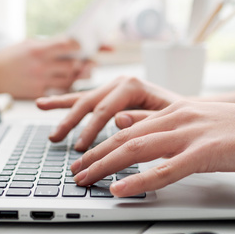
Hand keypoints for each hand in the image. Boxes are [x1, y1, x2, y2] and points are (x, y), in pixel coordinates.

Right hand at [0, 37, 83, 98]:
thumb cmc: (10, 57)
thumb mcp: (28, 44)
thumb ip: (49, 44)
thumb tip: (72, 42)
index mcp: (38, 50)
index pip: (67, 45)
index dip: (80, 45)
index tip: (87, 45)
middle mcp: (40, 66)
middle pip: (73, 64)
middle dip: (85, 62)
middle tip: (92, 60)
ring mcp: (40, 81)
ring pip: (70, 79)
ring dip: (80, 75)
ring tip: (86, 71)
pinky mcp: (38, 93)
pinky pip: (60, 91)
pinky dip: (69, 86)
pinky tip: (73, 81)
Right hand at [36, 76, 182, 150]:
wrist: (190, 111)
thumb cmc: (181, 117)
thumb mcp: (168, 119)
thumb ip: (143, 118)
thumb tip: (117, 119)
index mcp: (133, 85)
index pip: (105, 110)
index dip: (91, 131)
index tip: (81, 150)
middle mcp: (120, 82)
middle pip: (89, 104)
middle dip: (72, 124)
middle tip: (59, 143)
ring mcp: (112, 87)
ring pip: (83, 101)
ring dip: (63, 114)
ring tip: (51, 131)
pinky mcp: (108, 95)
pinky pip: (82, 99)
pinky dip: (63, 102)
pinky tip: (44, 103)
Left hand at [70, 100, 234, 196]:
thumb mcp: (203, 125)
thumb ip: (168, 127)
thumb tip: (130, 127)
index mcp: (178, 110)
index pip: (128, 125)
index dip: (100, 140)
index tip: (82, 154)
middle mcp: (180, 115)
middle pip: (124, 135)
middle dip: (94, 154)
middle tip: (74, 171)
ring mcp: (193, 132)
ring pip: (137, 148)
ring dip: (105, 165)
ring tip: (84, 180)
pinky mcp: (208, 151)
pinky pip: (166, 169)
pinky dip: (139, 180)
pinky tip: (121, 189)